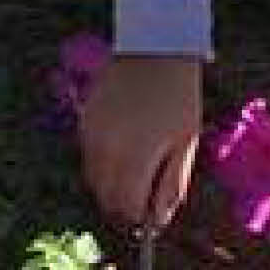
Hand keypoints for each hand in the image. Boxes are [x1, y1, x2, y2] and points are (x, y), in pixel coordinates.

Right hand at [80, 52, 203, 233]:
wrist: (153, 50)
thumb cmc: (179, 97)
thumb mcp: (186, 143)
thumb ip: (172, 185)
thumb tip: (158, 220)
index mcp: (135, 158)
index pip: (127, 208)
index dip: (140, 219)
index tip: (153, 215)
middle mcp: (106, 150)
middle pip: (106, 199)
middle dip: (125, 206)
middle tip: (146, 196)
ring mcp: (90, 136)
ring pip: (93, 181)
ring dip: (112, 186)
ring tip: (138, 169)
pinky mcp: (83, 123)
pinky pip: (88, 159)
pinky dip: (103, 165)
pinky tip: (124, 149)